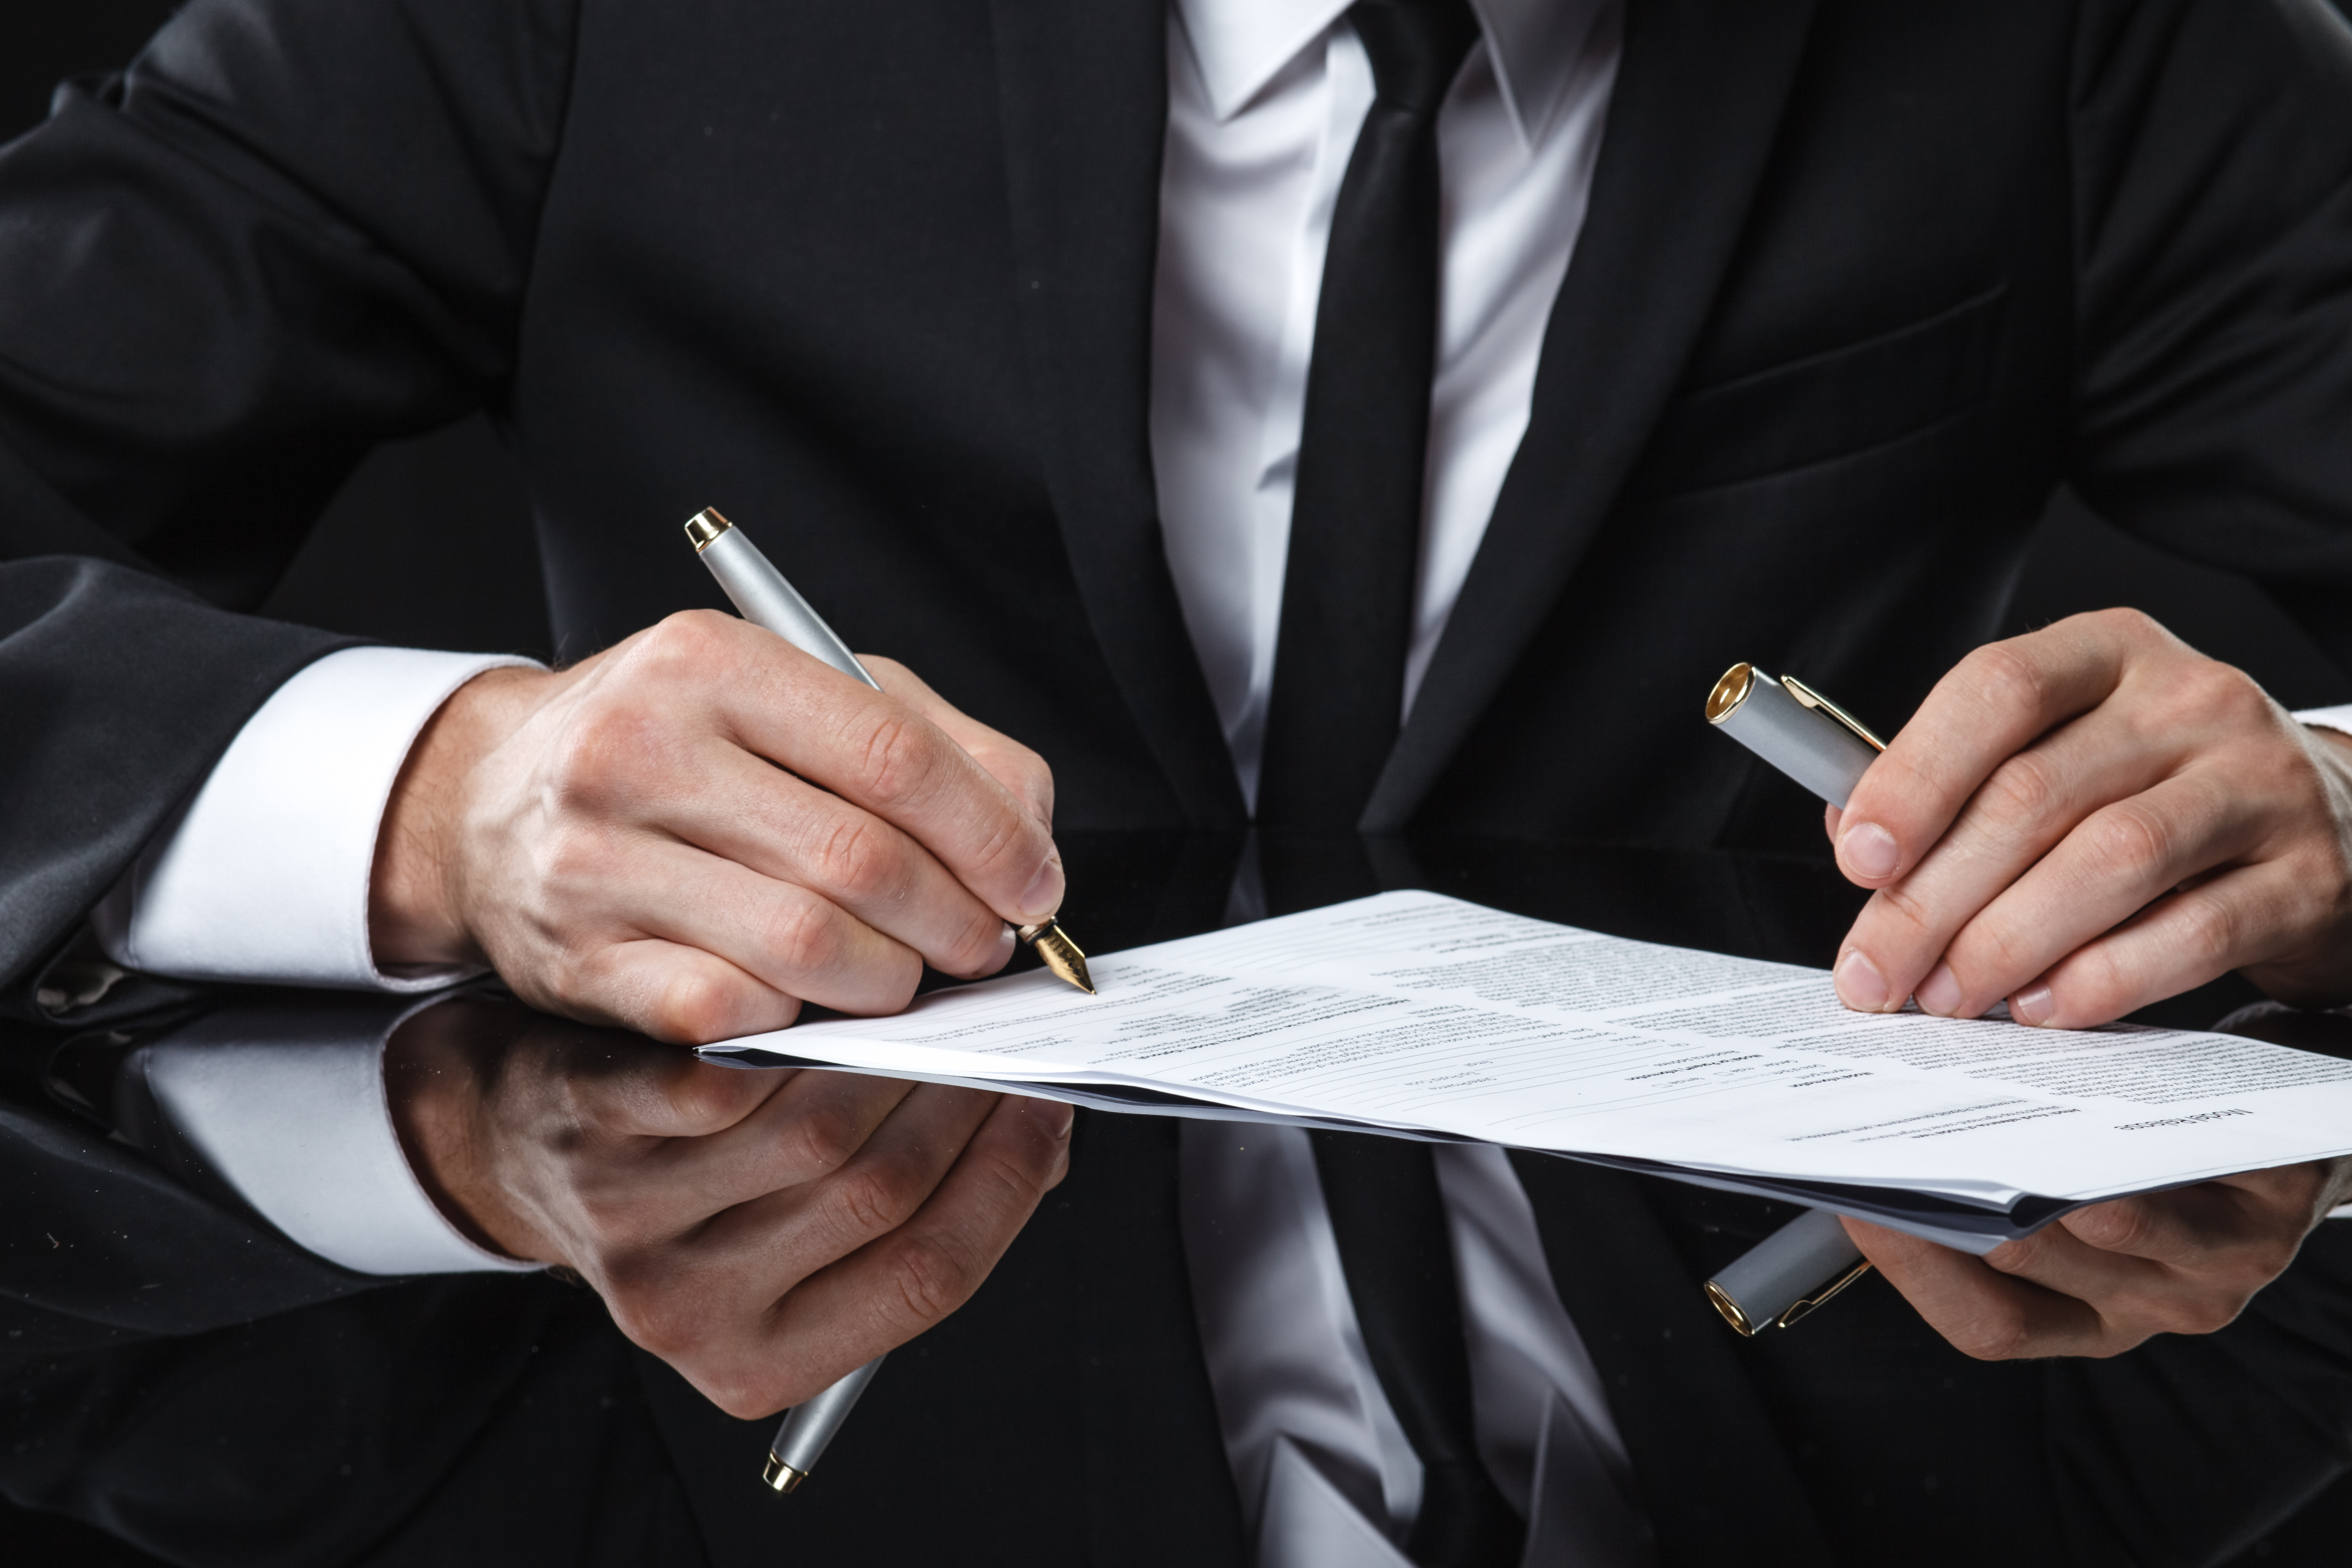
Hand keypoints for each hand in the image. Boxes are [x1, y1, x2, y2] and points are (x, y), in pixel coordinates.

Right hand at [370, 611, 1063, 1042]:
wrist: (491, 802)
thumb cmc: (683, 747)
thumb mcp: (802, 698)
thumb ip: (936, 747)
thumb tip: (1031, 842)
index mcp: (711, 661)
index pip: (896, 757)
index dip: (990, 838)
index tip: (1036, 889)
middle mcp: (639, 747)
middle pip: (860, 860)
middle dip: (954, 922)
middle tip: (983, 947)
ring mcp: (596, 858)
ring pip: (805, 946)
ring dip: (890, 982)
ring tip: (909, 979)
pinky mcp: (575, 958)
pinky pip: (724, 1012)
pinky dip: (793, 1023)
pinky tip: (812, 1010)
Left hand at [385, 998, 1074, 1414]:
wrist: (508, 1140)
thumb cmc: (682, 1178)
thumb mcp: (787, 1234)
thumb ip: (914, 1202)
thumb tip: (1042, 1133)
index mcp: (761, 1362)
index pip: (931, 1274)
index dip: (1008, 1177)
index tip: (1049, 1096)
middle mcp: (691, 1312)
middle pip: (877, 1192)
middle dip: (961, 1092)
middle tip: (1001, 1023)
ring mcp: (628, 1224)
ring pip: (808, 1125)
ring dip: (890, 1046)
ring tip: (934, 993)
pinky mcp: (585, 1127)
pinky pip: (715, 1069)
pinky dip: (787, 1019)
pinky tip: (833, 982)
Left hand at [1826, 608, 2351, 1027]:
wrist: (2329, 825)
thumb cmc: (2155, 789)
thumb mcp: (2063, 752)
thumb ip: (1958, 782)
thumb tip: (1856, 837)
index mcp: (2110, 653)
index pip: (1998, 688)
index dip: (1915, 776)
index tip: (1859, 859)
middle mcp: (2191, 700)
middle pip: (2034, 794)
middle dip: (1933, 898)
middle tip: (1878, 971)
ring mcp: (2261, 783)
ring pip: (2108, 861)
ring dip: (2005, 942)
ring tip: (1946, 996)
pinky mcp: (2307, 876)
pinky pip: (2191, 932)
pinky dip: (2100, 980)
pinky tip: (2040, 1006)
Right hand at [1842, 1156, 2351, 1357]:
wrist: (2280, 1124)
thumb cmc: (2158, 1151)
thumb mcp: (2074, 1191)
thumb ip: (1995, 1190)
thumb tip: (1876, 1157)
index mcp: (2087, 1318)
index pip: (1985, 1325)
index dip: (1913, 1267)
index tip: (1858, 1203)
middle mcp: (2149, 1310)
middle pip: (2028, 1272)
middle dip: (1953, 1204)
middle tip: (1899, 1142)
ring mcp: (2216, 1273)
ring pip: (2103, 1235)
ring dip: (2037, 1181)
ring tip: (1985, 1131)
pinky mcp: (2273, 1219)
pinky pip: (2190, 1197)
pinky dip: (2129, 1161)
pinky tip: (2089, 1116)